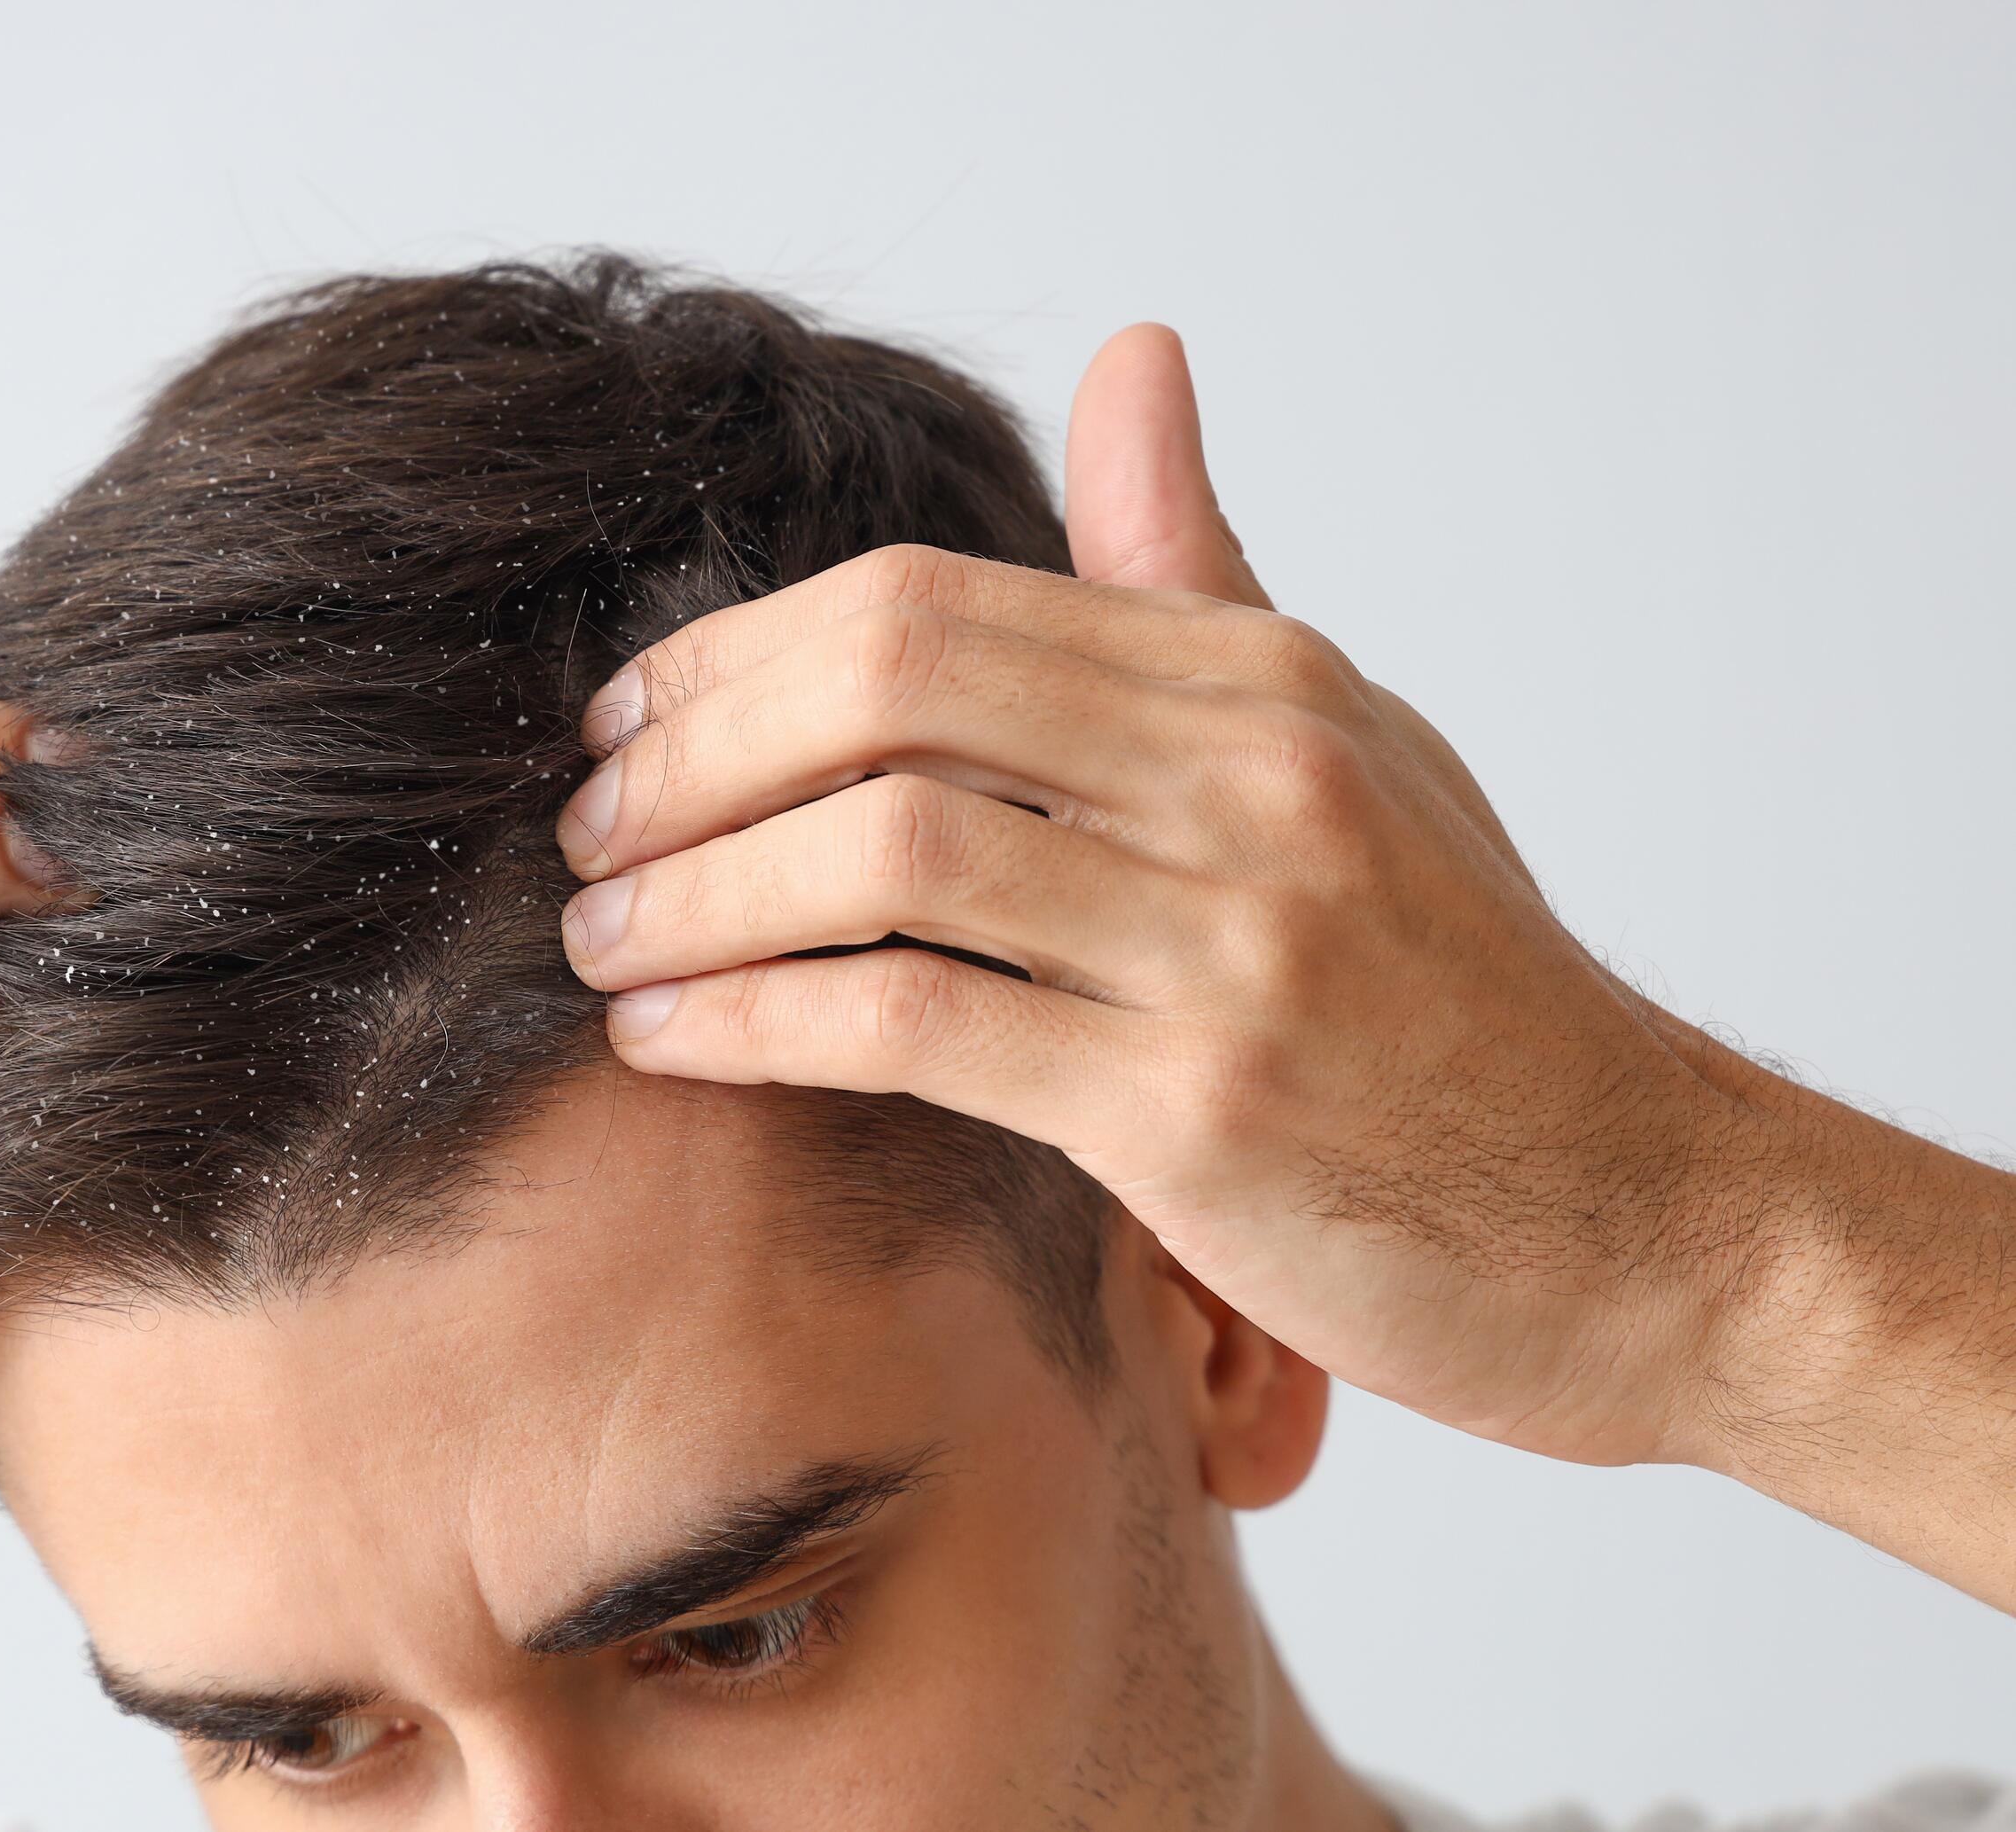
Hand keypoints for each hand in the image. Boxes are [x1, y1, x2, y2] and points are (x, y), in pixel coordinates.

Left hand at [553, 328, 1771, 1471]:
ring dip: (694, 895)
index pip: (932, 600)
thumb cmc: (1466, 994)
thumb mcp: (1350, 744)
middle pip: (889, 687)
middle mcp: (1249, 775)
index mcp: (1257, 678)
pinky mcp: (1199, 1109)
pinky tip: (671, 1043)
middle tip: (583, 830)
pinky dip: (757, 1024)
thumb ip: (1196, 572)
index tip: (628, 725)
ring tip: (599, 942)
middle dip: (690, 757)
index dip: (739, 654)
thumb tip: (1130, 356)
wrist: (1645, 1219)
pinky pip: (916, 1027)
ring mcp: (1233, 938)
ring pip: (883, 853)